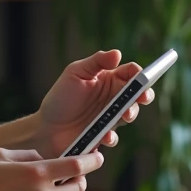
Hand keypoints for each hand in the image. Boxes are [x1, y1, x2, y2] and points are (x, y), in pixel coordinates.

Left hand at [34, 50, 154, 157]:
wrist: (46, 126)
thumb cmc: (61, 96)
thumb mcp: (75, 73)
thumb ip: (96, 62)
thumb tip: (117, 53)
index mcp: (108, 79)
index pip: (131, 73)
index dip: (140, 74)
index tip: (142, 77)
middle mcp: (113, 98)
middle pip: (137, 94)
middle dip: (144, 95)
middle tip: (142, 97)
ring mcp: (110, 117)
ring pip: (130, 114)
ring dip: (131, 114)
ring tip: (125, 115)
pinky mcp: (104, 135)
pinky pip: (114, 137)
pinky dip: (112, 136)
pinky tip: (105, 135)